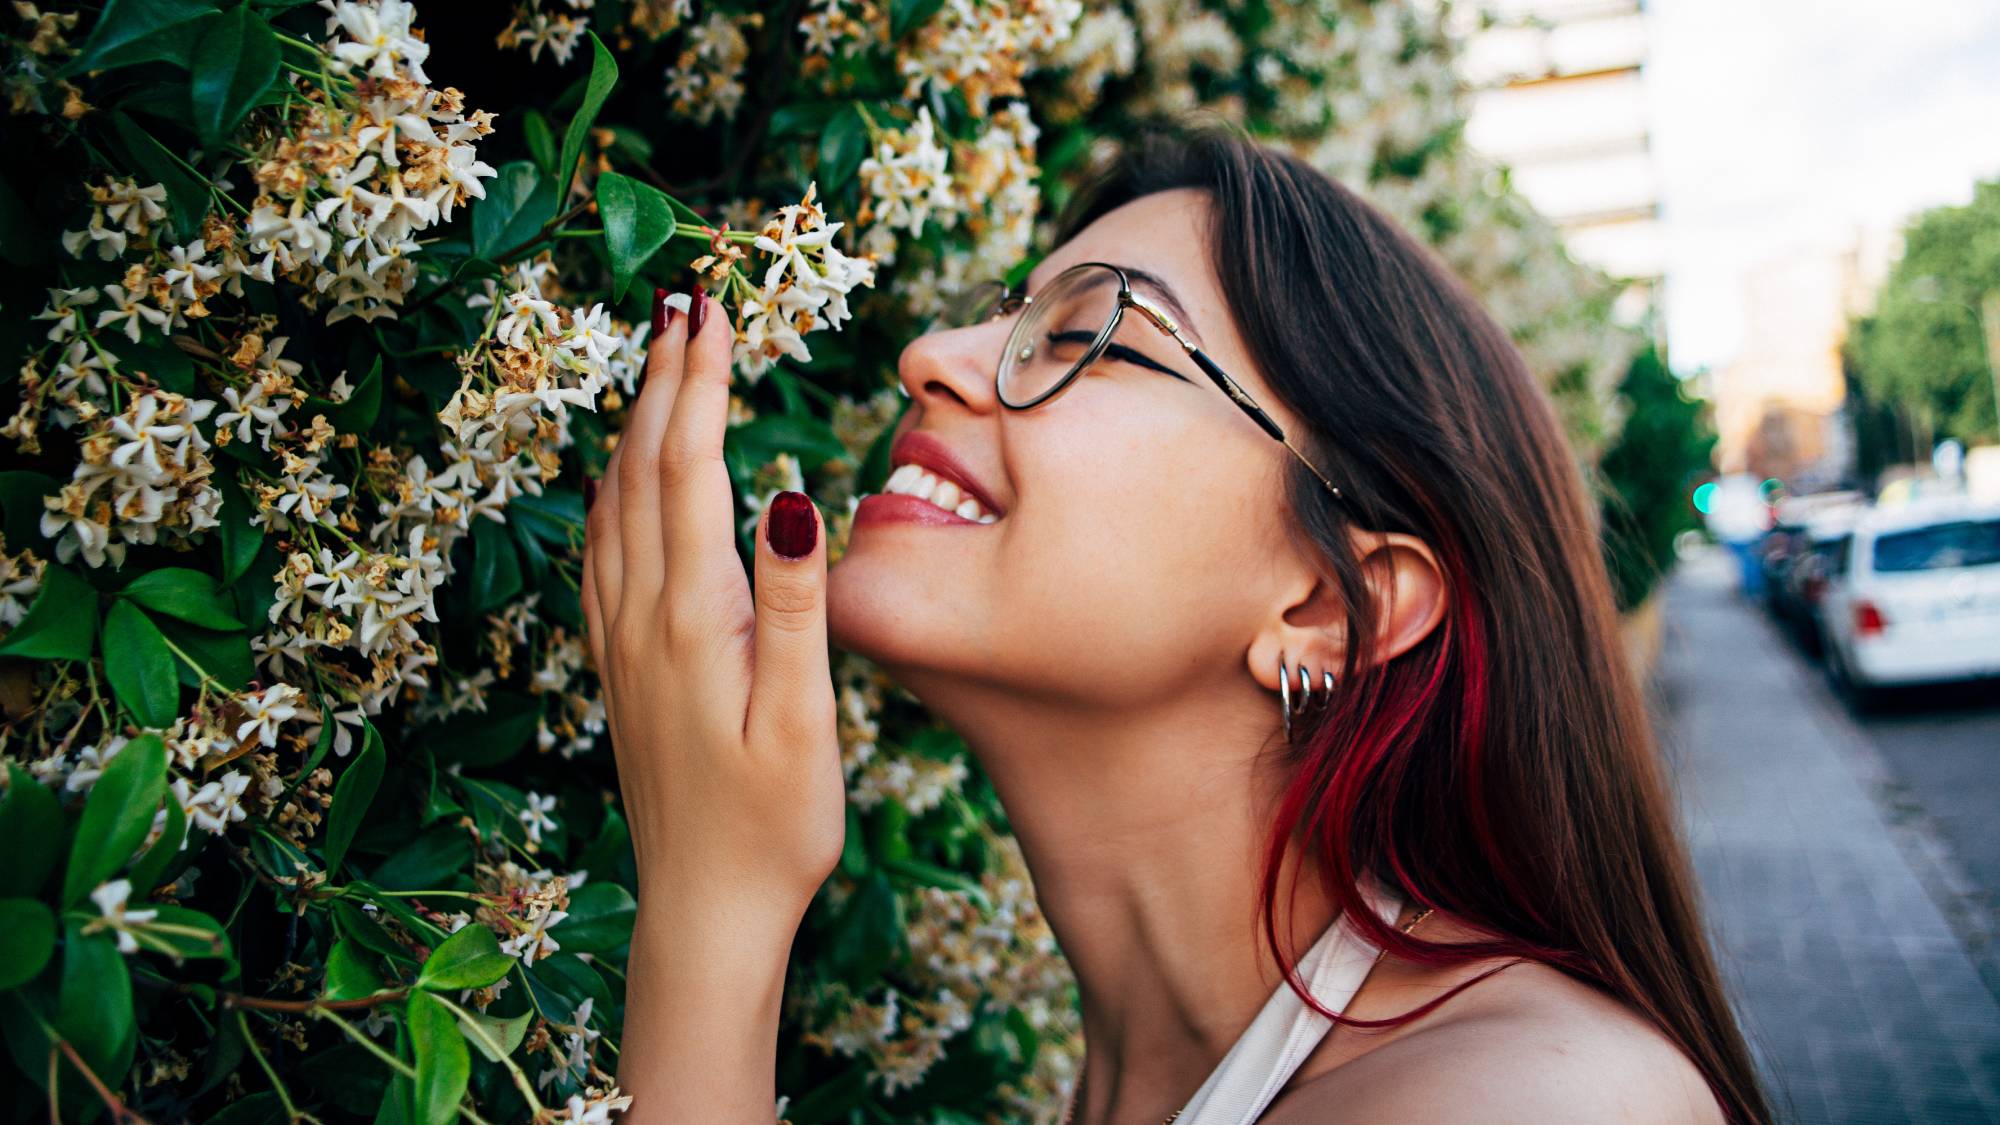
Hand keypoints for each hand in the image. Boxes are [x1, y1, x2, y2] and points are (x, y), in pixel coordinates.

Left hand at [581, 289, 843, 927]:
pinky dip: (612, 488)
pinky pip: (601, 550)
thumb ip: (792, 603)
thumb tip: (787, 492)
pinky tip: (621, 479)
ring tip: (658, 364)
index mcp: (691, 617)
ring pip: (611, 503)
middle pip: (640, 468)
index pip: (688, 468)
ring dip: (634, 424)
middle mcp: (640, 616)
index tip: (710, 310)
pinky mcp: (619, 666)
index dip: (698, 382)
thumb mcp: (802, 719)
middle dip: (663, 379)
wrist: (703, 910)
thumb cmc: (772, 825)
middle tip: (683, 303)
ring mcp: (619, 641)